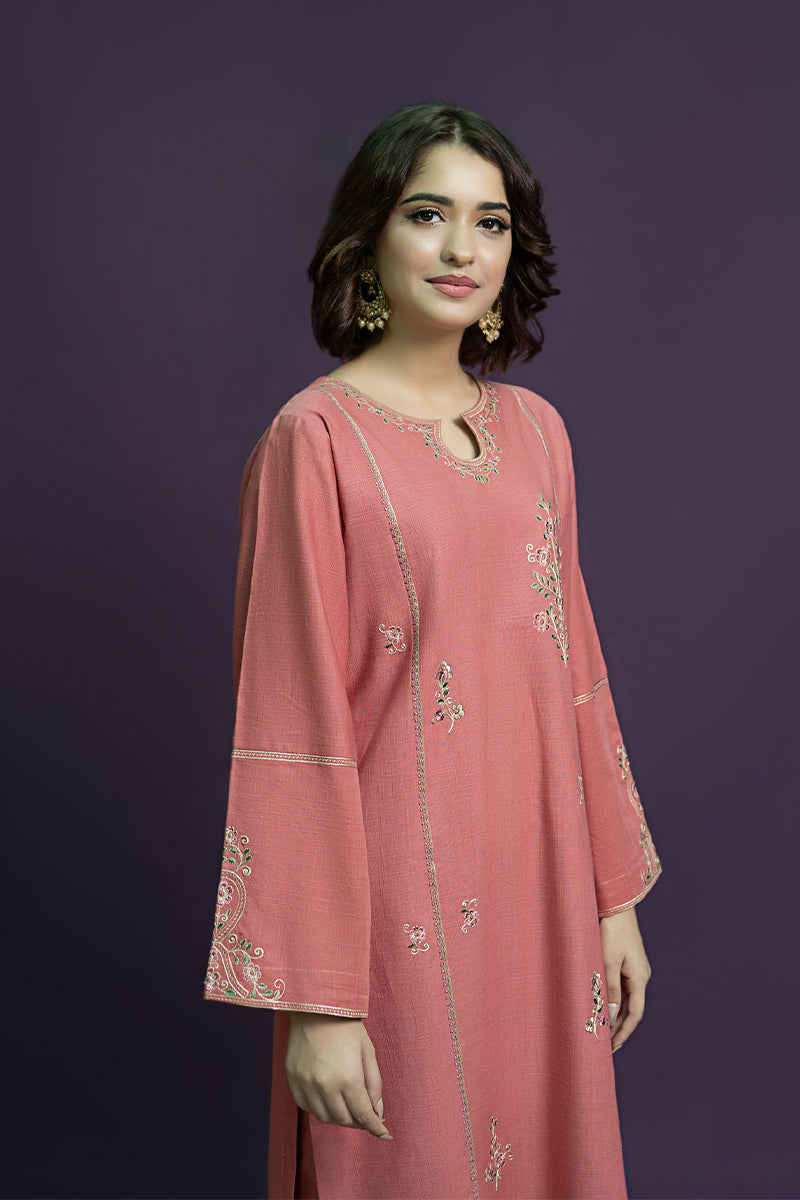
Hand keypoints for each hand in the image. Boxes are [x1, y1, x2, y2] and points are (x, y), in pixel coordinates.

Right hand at [285, 1012, 391, 1139]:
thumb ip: (374, 1084)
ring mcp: (306, 1083)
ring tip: (346, 1104)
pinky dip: (319, 1108)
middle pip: (344, 1120)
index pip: (363, 1115)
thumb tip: (377, 1112)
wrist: (316, 1006)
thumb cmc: (346, 1026)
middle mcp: (325, 1085)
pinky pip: (306, 1106)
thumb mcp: (368, 1051)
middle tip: (365, 1113)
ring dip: (339, 1117)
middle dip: (358, 1121)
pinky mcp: (293, 1079)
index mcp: (348, 1078)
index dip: (375, 1127)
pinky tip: (328, 1097)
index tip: (383, 1134)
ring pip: (325, 1117)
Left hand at [599, 907, 651, 1052]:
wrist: (617, 905)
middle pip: (632, 1009)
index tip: (612, 1047)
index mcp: (639, 978)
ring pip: (627, 999)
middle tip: (605, 1046)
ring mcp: (635, 969)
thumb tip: (613, 1017)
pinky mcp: (628, 962)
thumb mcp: (607, 962)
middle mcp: (641, 976)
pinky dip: (614, 1001)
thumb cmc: (610, 932)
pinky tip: (604, 1008)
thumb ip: (611, 990)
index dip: (624, 1032)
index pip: (635, 1014)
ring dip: (616, 1015)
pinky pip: (622, 988)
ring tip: (602, 1031)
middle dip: (619, 1028)